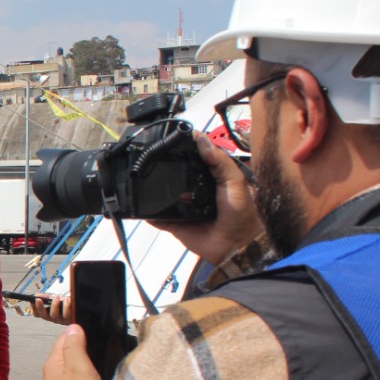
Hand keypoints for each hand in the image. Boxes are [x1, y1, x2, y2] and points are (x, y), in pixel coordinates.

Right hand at [32, 294, 72, 325]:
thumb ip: (47, 297)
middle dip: (40, 307)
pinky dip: (66, 306)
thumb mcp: (56, 298)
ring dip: (54, 305)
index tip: (33, 299)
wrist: (81, 306)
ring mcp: (62, 320)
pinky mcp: (70, 319)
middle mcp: (54, 318)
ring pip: (54, 316)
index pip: (37, 313)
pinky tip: (67, 300)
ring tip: (57, 297)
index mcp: (49, 313)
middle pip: (44, 316)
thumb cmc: (67, 302)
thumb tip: (36, 295)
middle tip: (38, 299)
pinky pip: (66, 315)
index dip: (34, 307)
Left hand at [39, 325, 106, 379]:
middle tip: (96, 354)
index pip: (62, 340)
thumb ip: (75, 346)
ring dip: (77, 371)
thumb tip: (72, 327)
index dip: (77, 334)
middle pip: (63, 357)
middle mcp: (47, 377)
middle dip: (78, 354)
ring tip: (93, 372)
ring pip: (65, 374)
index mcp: (51, 364)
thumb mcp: (79, 366)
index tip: (92, 335)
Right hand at [150, 134, 264, 265]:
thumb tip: (200, 138)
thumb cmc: (240, 211)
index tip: (168, 136)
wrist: (235, 242)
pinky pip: (156, 216)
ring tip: (141, 176)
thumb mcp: (234, 179)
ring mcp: (180, 206)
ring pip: (161, 194)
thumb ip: (219, 159)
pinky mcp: (173, 222)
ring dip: (153, 188)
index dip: (181, 148)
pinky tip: (139, 203)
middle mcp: (192, 188)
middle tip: (150, 156)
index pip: (191, 157)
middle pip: (173, 174)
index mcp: (207, 175)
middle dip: (162, 166)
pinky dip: (147, 212)